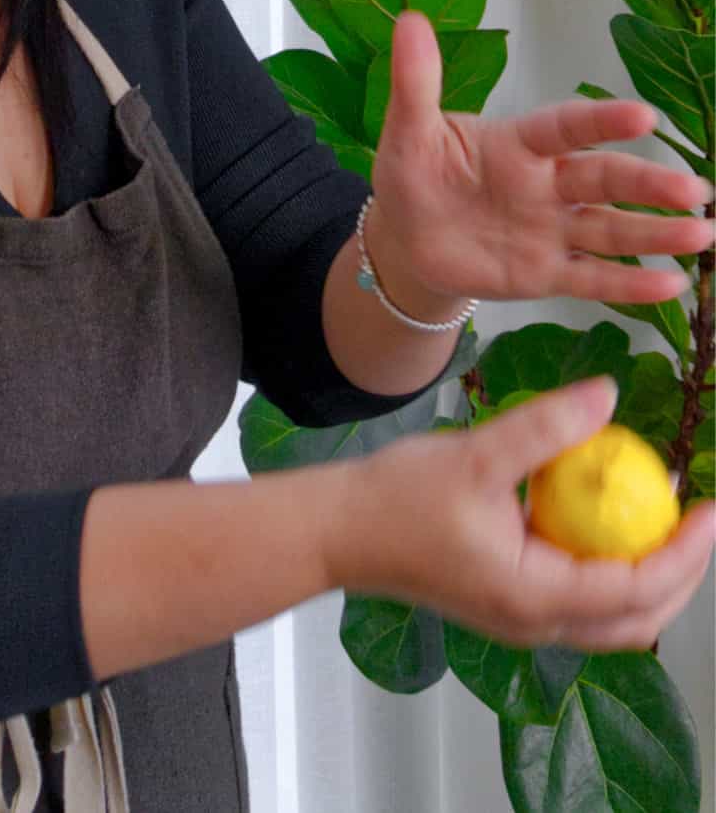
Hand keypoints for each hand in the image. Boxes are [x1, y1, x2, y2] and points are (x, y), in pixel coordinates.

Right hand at [328, 378, 715, 651]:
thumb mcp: (477, 453)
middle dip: (681, 576)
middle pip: (637, 620)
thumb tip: (607, 394)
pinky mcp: (505, 603)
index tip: (710, 508)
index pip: (638, 588)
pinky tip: (599, 517)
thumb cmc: (394, 499)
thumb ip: (545, 427)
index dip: (685, 552)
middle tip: (699, 519)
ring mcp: (519, 619)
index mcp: (533, 597)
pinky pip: (578, 600)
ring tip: (661, 519)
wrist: (338, 531)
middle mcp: (533, 622)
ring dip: (648, 576)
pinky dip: (606, 568)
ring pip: (610, 618)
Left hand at [366, 10, 713, 307]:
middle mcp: (546, 184)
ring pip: (611, 229)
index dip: (602, 121)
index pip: (566, 127)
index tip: (644, 115)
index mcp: (518, 143)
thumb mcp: (407, 131)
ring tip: (702, 233)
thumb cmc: (414, 175)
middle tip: (695, 189)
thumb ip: (416, 82)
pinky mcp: (544, 273)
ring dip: (656, 232)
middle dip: (649, 183)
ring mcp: (550, 229)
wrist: (404, 240)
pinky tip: (670, 285)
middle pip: (604, 179)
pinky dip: (629, 284)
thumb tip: (411, 21)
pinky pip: (590, 277)